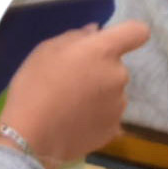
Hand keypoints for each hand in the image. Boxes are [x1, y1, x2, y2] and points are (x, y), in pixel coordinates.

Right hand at [0, 20, 149, 168]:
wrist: (30, 136)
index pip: (137, 32)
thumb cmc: (35, 86)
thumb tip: (94, 32)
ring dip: (98, 95)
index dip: (129, 34)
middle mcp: (119, 75)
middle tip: (71, 82)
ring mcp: (119, 105)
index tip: (112, 42)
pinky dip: (96, 117)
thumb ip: (75, 37)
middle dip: (99, 70)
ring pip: (112, 92)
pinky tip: (75, 124)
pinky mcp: (114, 129)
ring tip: (71, 107)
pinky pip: (108, 115)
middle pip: (116, 66)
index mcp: (104, 51)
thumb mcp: (46, 50)